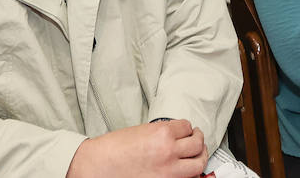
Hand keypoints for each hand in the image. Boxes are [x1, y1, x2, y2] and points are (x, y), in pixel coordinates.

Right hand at [66, 120, 206, 177]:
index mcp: (162, 133)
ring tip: (197, 154)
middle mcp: (169, 151)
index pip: (187, 127)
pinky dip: (190, 173)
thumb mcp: (143, 131)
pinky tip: (187, 169)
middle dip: (199, 141)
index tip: (186, 130)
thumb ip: (162, 133)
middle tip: (197, 138)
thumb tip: (177, 136)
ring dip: (199, 157)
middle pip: (198, 145)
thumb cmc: (114, 149)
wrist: (100, 166)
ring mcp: (169, 170)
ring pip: (198, 163)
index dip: (187, 128)